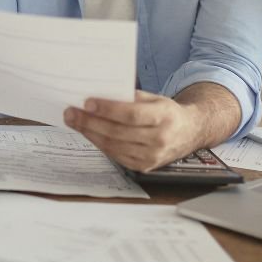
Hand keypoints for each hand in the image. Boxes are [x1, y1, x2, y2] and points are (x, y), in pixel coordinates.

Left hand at [64, 91, 201, 171]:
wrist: (190, 133)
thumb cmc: (168, 113)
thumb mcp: (156, 98)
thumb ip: (131, 97)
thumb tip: (100, 95)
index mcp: (164, 117)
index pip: (131, 115)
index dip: (107, 110)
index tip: (87, 103)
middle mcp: (159, 140)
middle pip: (117, 132)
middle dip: (90, 122)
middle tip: (71, 112)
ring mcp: (151, 157)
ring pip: (113, 146)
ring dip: (90, 133)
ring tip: (74, 121)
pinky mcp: (143, 167)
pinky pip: (115, 155)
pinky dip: (99, 143)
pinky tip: (89, 133)